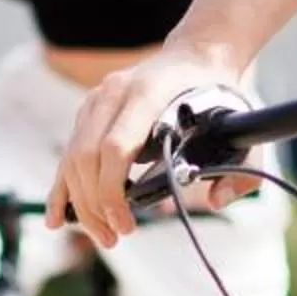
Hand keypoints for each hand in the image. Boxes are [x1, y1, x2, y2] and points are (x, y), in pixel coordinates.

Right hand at [49, 45, 246, 248]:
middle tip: (114, 238)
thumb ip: (238, 167)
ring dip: (81, 203)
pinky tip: (58, 217)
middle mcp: (113, 93)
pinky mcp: (88, 110)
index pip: (116, 146)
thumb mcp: (237, 128)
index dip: (113, 191)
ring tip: (102, 235)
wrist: (194, 56)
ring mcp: (96, 100)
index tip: (126, 224)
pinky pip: (69, 153)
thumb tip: (215, 201)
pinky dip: (63, 187)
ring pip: (73, 157)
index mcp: (147, 92)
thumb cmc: (215, 95)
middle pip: (87, 157)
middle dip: (95, 206)